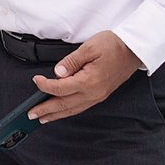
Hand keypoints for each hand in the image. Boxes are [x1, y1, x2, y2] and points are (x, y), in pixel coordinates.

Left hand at [27, 30, 142, 121]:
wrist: (133, 49)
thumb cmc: (113, 46)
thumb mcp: (89, 47)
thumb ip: (71, 61)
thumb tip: (57, 72)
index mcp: (89, 81)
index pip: (60, 88)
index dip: (45, 85)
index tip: (36, 80)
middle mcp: (93, 93)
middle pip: (64, 104)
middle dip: (46, 110)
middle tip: (30, 114)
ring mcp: (98, 96)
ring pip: (73, 109)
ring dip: (56, 114)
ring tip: (43, 118)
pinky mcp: (100, 95)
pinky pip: (81, 107)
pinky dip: (68, 111)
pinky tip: (62, 111)